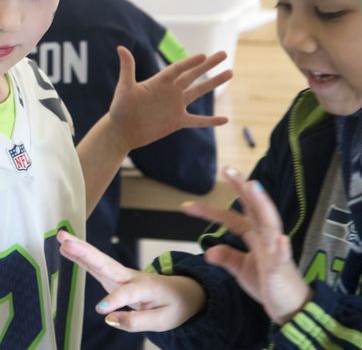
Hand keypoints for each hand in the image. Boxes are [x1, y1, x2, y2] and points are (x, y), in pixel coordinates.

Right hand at [57, 231, 205, 331]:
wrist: (182, 291)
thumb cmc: (174, 305)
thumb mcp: (163, 321)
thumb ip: (136, 322)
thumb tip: (109, 319)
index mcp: (146, 287)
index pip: (127, 293)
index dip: (115, 301)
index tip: (100, 310)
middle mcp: (130, 276)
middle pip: (106, 264)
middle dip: (86, 253)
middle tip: (66, 242)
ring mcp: (121, 274)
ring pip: (99, 260)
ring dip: (79, 249)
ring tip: (61, 238)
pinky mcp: (114, 276)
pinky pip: (96, 265)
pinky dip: (81, 256)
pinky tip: (65, 248)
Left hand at [108, 47, 231, 150]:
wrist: (121, 132)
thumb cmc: (120, 109)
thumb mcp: (125, 88)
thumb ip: (127, 68)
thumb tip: (121, 47)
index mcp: (159, 82)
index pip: (178, 69)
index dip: (190, 62)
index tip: (204, 55)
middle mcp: (170, 91)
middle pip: (193, 75)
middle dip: (208, 65)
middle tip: (224, 53)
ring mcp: (175, 106)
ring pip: (199, 92)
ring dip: (214, 83)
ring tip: (230, 72)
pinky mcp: (177, 121)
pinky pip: (197, 120)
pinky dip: (210, 120)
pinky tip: (225, 119)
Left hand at [182, 168, 311, 324]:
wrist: (290, 307)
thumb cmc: (268, 284)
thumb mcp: (240, 269)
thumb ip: (226, 257)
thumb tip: (207, 252)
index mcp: (255, 236)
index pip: (231, 218)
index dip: (210, 210)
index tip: (186, 205)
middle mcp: (266, 237)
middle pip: (254, 208)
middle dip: (243, 188)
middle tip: (226, 169)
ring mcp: (275, 251)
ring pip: (270, 223)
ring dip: (262, 204)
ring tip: (253, 186)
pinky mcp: (282, 269)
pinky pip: (283, 257)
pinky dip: (282, 248)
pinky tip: (281, 240)